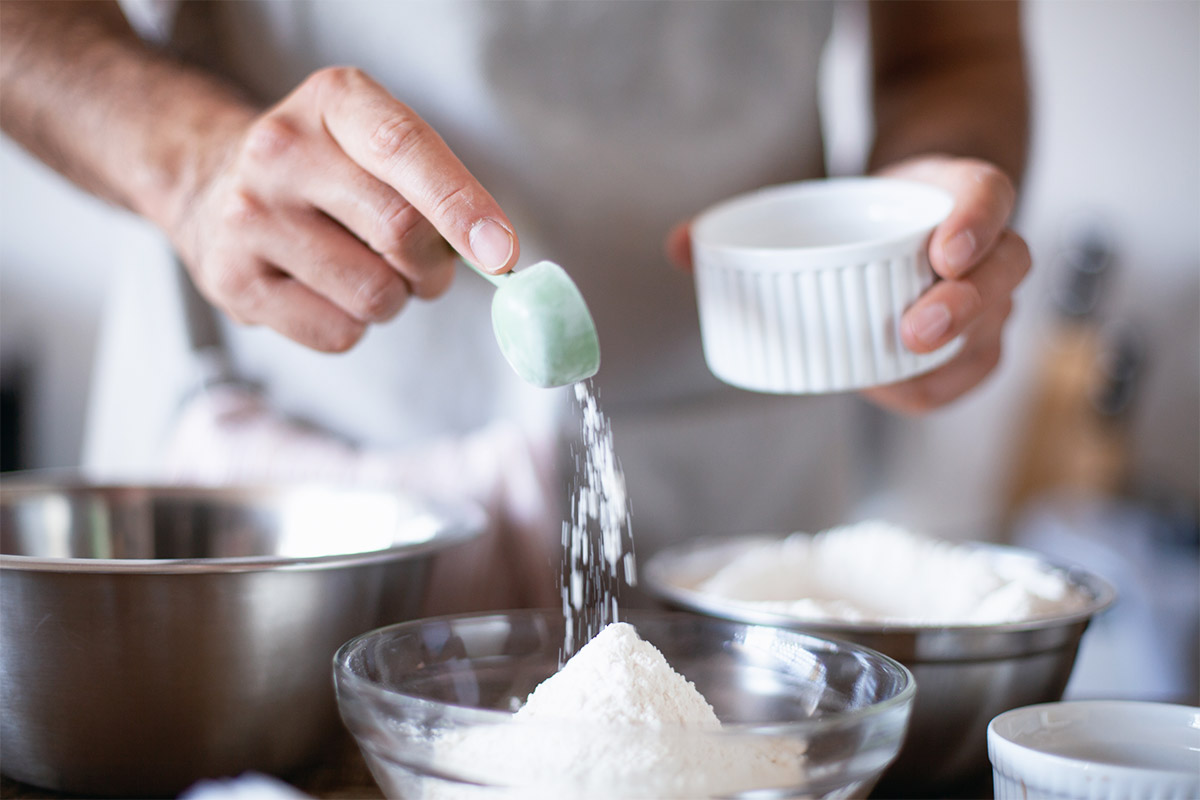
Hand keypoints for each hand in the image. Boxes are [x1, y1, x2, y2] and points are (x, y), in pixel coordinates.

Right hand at [170, 67, 518, 351]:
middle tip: (425, 265)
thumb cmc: (331, 175)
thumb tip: (496, 255)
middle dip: (434, 265)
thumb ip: (438, 187)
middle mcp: (281, 149)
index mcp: (333, 100)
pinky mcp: (234, 281)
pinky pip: (339, 333)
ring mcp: (249, 217)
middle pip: (399, 230)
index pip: (403, 148)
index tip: (501, 252)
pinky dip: (354, 325)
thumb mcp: (378, 147)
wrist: (218, 188)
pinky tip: (326, 292)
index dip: (461, 204)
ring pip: (373, 293)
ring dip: (395, 299)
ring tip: (365, 271)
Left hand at [665, 156, 1029, 412]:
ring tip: (903, 369)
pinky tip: (895, 392)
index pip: (988, 194)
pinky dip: (939, 385)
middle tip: (914, 328)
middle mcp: (987, 243)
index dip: (976, 220)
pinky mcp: (977, 337)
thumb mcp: (828, 194)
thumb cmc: (865, 210)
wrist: (915, 207)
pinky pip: (976, 369)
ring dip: (955, 353)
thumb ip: (750, 218)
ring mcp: (989, 293)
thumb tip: (677, 246)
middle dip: (965, 304)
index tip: (942, 249)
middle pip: (1005, 267)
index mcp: (957, 192)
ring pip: (995, 325)